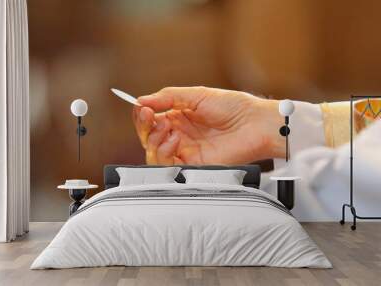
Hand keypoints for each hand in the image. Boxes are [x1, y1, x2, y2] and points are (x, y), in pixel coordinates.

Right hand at [133, 86, 284, 164]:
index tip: (141, 107)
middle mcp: (179, 135)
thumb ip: (168, 97)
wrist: (255, 123)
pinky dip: (164, 152)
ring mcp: (186, 151)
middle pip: (148, 138)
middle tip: (150, 116)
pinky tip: (174, 139)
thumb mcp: (197, 94)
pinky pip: (168, 166)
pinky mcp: (193, 165)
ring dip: (153, 140)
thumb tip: (141, 100)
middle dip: (144, 127)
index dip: (141, 115)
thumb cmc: (233, 107)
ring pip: (153, 154)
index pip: (150, 120)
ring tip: (166, 127)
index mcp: (179, 117)